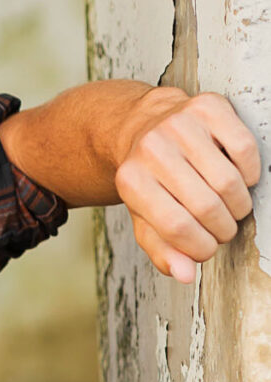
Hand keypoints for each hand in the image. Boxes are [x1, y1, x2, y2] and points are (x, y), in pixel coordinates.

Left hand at [114, 87, 260, 283]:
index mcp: (131, 180)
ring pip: (228, 181)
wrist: (141, 125)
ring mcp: (180, 124)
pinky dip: (250, 173)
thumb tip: (184, 274)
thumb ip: (160, 248)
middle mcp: (152, 148)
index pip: (176, 227)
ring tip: (232, 209)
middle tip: (223, 230)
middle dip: (222, 229)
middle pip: (205, 206)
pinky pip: (244, 148)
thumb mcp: (143, 216)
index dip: (200, 247)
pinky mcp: (208, 107)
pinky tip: (240, 180)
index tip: (207, 250)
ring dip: (238, 206)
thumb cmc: (148, 177)